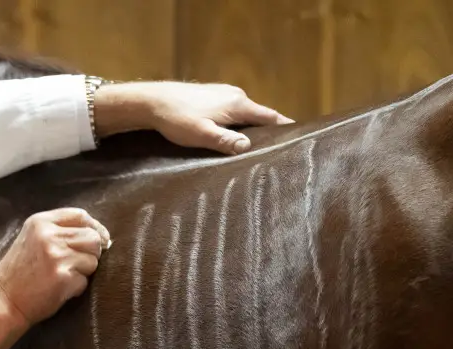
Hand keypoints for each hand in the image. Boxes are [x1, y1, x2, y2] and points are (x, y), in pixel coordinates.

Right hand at [0, 208, 109, 348]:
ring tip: (64, 277)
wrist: (4, 303)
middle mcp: (48, 235)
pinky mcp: (63, 277)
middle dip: (92, 253)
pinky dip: (77, 288)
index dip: (94, 228)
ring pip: (93, 259)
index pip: (80, 216)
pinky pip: (85, 280)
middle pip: (92, 237)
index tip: (100, 239)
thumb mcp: (30, 240)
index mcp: (40, 222)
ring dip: (84, 271)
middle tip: (79, 265)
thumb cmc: (18, 274)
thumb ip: (56, 231)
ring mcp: (56, 256)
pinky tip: (59, 290)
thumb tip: (95, 233)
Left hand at [95, 80, 293, 154]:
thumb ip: (225, 141)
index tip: (298, 137)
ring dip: (250, 129)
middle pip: (259, 116)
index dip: (284, 127)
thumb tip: (248, 147)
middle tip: (278, 150)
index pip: (270, 116)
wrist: (153, 101)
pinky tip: (231, 136)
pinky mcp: (211, 97)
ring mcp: (223, 94)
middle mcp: (235, 95)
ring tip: (256, 147)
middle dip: (268, 131)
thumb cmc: (177, 119)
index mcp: (238, 104)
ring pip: (244, 114)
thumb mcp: (202, 135)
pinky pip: (231, 112)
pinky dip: (236, 124)